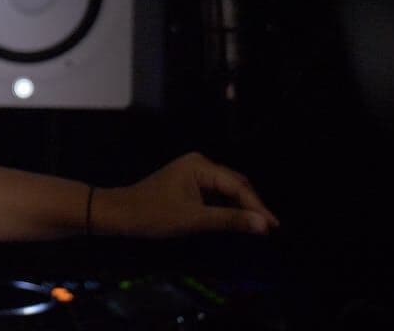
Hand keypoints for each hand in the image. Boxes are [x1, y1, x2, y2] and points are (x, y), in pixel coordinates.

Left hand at [96, 152, 280, 237]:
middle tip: (270, 228)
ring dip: (240, 208)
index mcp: (200, 165)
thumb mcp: (194, 219)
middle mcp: (199, 164)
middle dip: (252, 205)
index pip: (238, 186)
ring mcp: (193, 174)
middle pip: (235, 185)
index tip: (274, 226)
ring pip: (226, 191)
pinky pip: (215, 196)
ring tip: (258, 227)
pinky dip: (226, 209)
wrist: (119, 214)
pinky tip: (236, 222)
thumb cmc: (152, 215)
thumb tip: (263, 225)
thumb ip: (229, 220)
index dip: (257, 207)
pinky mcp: (188, 186)